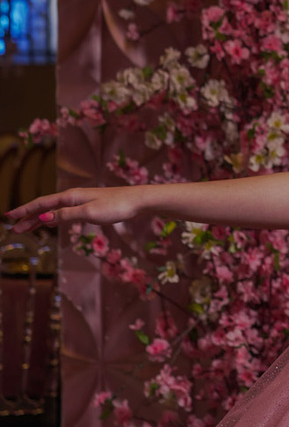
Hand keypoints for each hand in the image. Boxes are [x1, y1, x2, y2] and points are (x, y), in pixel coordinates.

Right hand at [5, 187, 148, 231]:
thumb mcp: (89, 213)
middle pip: (44, 208)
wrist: (137, 201)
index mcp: (70, 197)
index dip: (25, 211)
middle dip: (28, 218)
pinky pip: (63, 213)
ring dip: (38, 219)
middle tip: (13, 229)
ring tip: (25, 228)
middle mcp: (72, 197)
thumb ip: (66, 216)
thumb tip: (44, 219)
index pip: (41, 204)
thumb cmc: (115, 206)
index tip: (9, 217)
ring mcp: (80, 202)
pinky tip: (49, 223)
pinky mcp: (88, 207)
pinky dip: (52, 219)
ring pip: (53, 211)